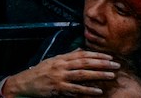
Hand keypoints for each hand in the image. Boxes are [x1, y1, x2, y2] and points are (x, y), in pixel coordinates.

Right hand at [1, 49, 119, 96]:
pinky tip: (98, 91)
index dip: (96, 55)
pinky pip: (76, 90)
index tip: (109, 56)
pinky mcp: (59, 88)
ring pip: (82, 74)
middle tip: (115, 64)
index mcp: (60, 58)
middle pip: (84, 63)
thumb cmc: (40, 72)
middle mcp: (61, 66)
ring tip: (111, 75)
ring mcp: (60, 77)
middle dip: (101, 63)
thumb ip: (67, 56)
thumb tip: (80, 50)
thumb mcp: (52, 61)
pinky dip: (88, 90)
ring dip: (98, 75)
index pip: (81, 54)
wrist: (25, 82)